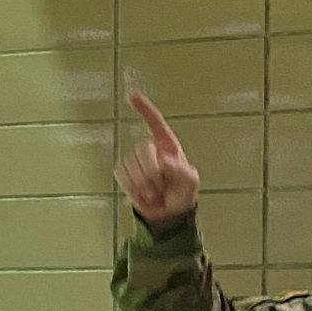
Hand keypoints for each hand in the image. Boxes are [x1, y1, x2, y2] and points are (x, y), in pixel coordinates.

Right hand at [114, 92, 199, 225]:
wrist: (168, 216)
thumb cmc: (182, 194)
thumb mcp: (190, 182)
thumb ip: (180, 170)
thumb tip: (163, 161)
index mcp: (168, 147)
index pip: (155, 123)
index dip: (144, 109)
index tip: (131, 95)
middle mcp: (151, 151)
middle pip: (142, 149)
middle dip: (150, 171)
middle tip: (160, 187)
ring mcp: (137, 162)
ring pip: (130, 163)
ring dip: (142, 183)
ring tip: (154, 193)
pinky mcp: (126, 174)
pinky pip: (121, 174)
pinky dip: (131, 187)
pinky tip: (143, 195)